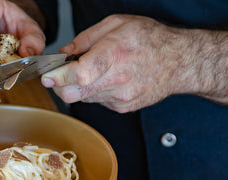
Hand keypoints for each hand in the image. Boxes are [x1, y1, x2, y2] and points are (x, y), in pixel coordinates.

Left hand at [41, 15, 183, 112]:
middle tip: (56, 76)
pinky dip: (93, 91)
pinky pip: (96, 102)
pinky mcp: (122, 108)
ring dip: (77, 87)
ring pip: (83, 98)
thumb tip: (63, 54)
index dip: (57, 78)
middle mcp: (117, 80)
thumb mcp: (117, 24)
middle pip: (73, 93)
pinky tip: (106, 79)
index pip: (78, 75)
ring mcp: (120, 97)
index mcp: (114, 54)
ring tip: (92, 71)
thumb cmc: (151, 39)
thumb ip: (85, 38)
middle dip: (59, 86)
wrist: (181, 62)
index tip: (46, 76)